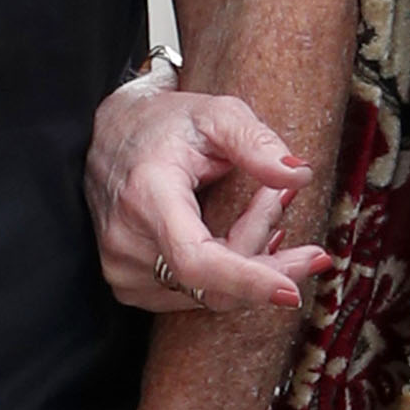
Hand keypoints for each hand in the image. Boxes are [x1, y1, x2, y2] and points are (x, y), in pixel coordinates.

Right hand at [86, 66, 326, 320]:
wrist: (111, 136)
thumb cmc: (166, 124)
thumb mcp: (216, 114)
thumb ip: (256, 141)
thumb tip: (299, 174)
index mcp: (146, 195)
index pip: (196, 259)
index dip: (246, 281)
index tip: (291, 292)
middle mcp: (126, 241)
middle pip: (216, 280)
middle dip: (267, 254)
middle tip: (287, 203)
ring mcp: (123, 269)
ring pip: (211, 292)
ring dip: (250, 257)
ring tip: (259, 205)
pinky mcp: (129, 286)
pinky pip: (195, 295)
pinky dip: (227, 272)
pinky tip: (235, 234)